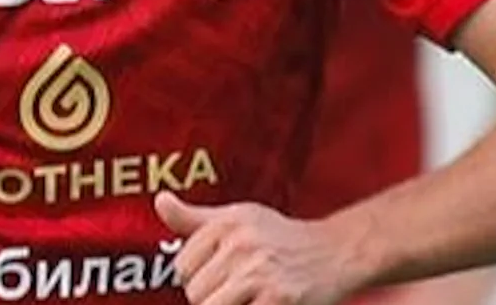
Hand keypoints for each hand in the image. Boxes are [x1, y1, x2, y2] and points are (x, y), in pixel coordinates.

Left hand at [155, 191, 365, 304]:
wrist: (336, 251)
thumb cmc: (282, 237)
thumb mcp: (239, 218)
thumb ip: (194, 218)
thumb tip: (160, 200)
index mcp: (227, 223)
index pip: (182, 268)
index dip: (200, 277)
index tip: (224, 274)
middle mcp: (241, 244)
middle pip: (195, 293)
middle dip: (212, 299)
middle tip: (240, 290)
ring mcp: (259, 272)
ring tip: (248, 298)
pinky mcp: (279, 298)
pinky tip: (264, 301)